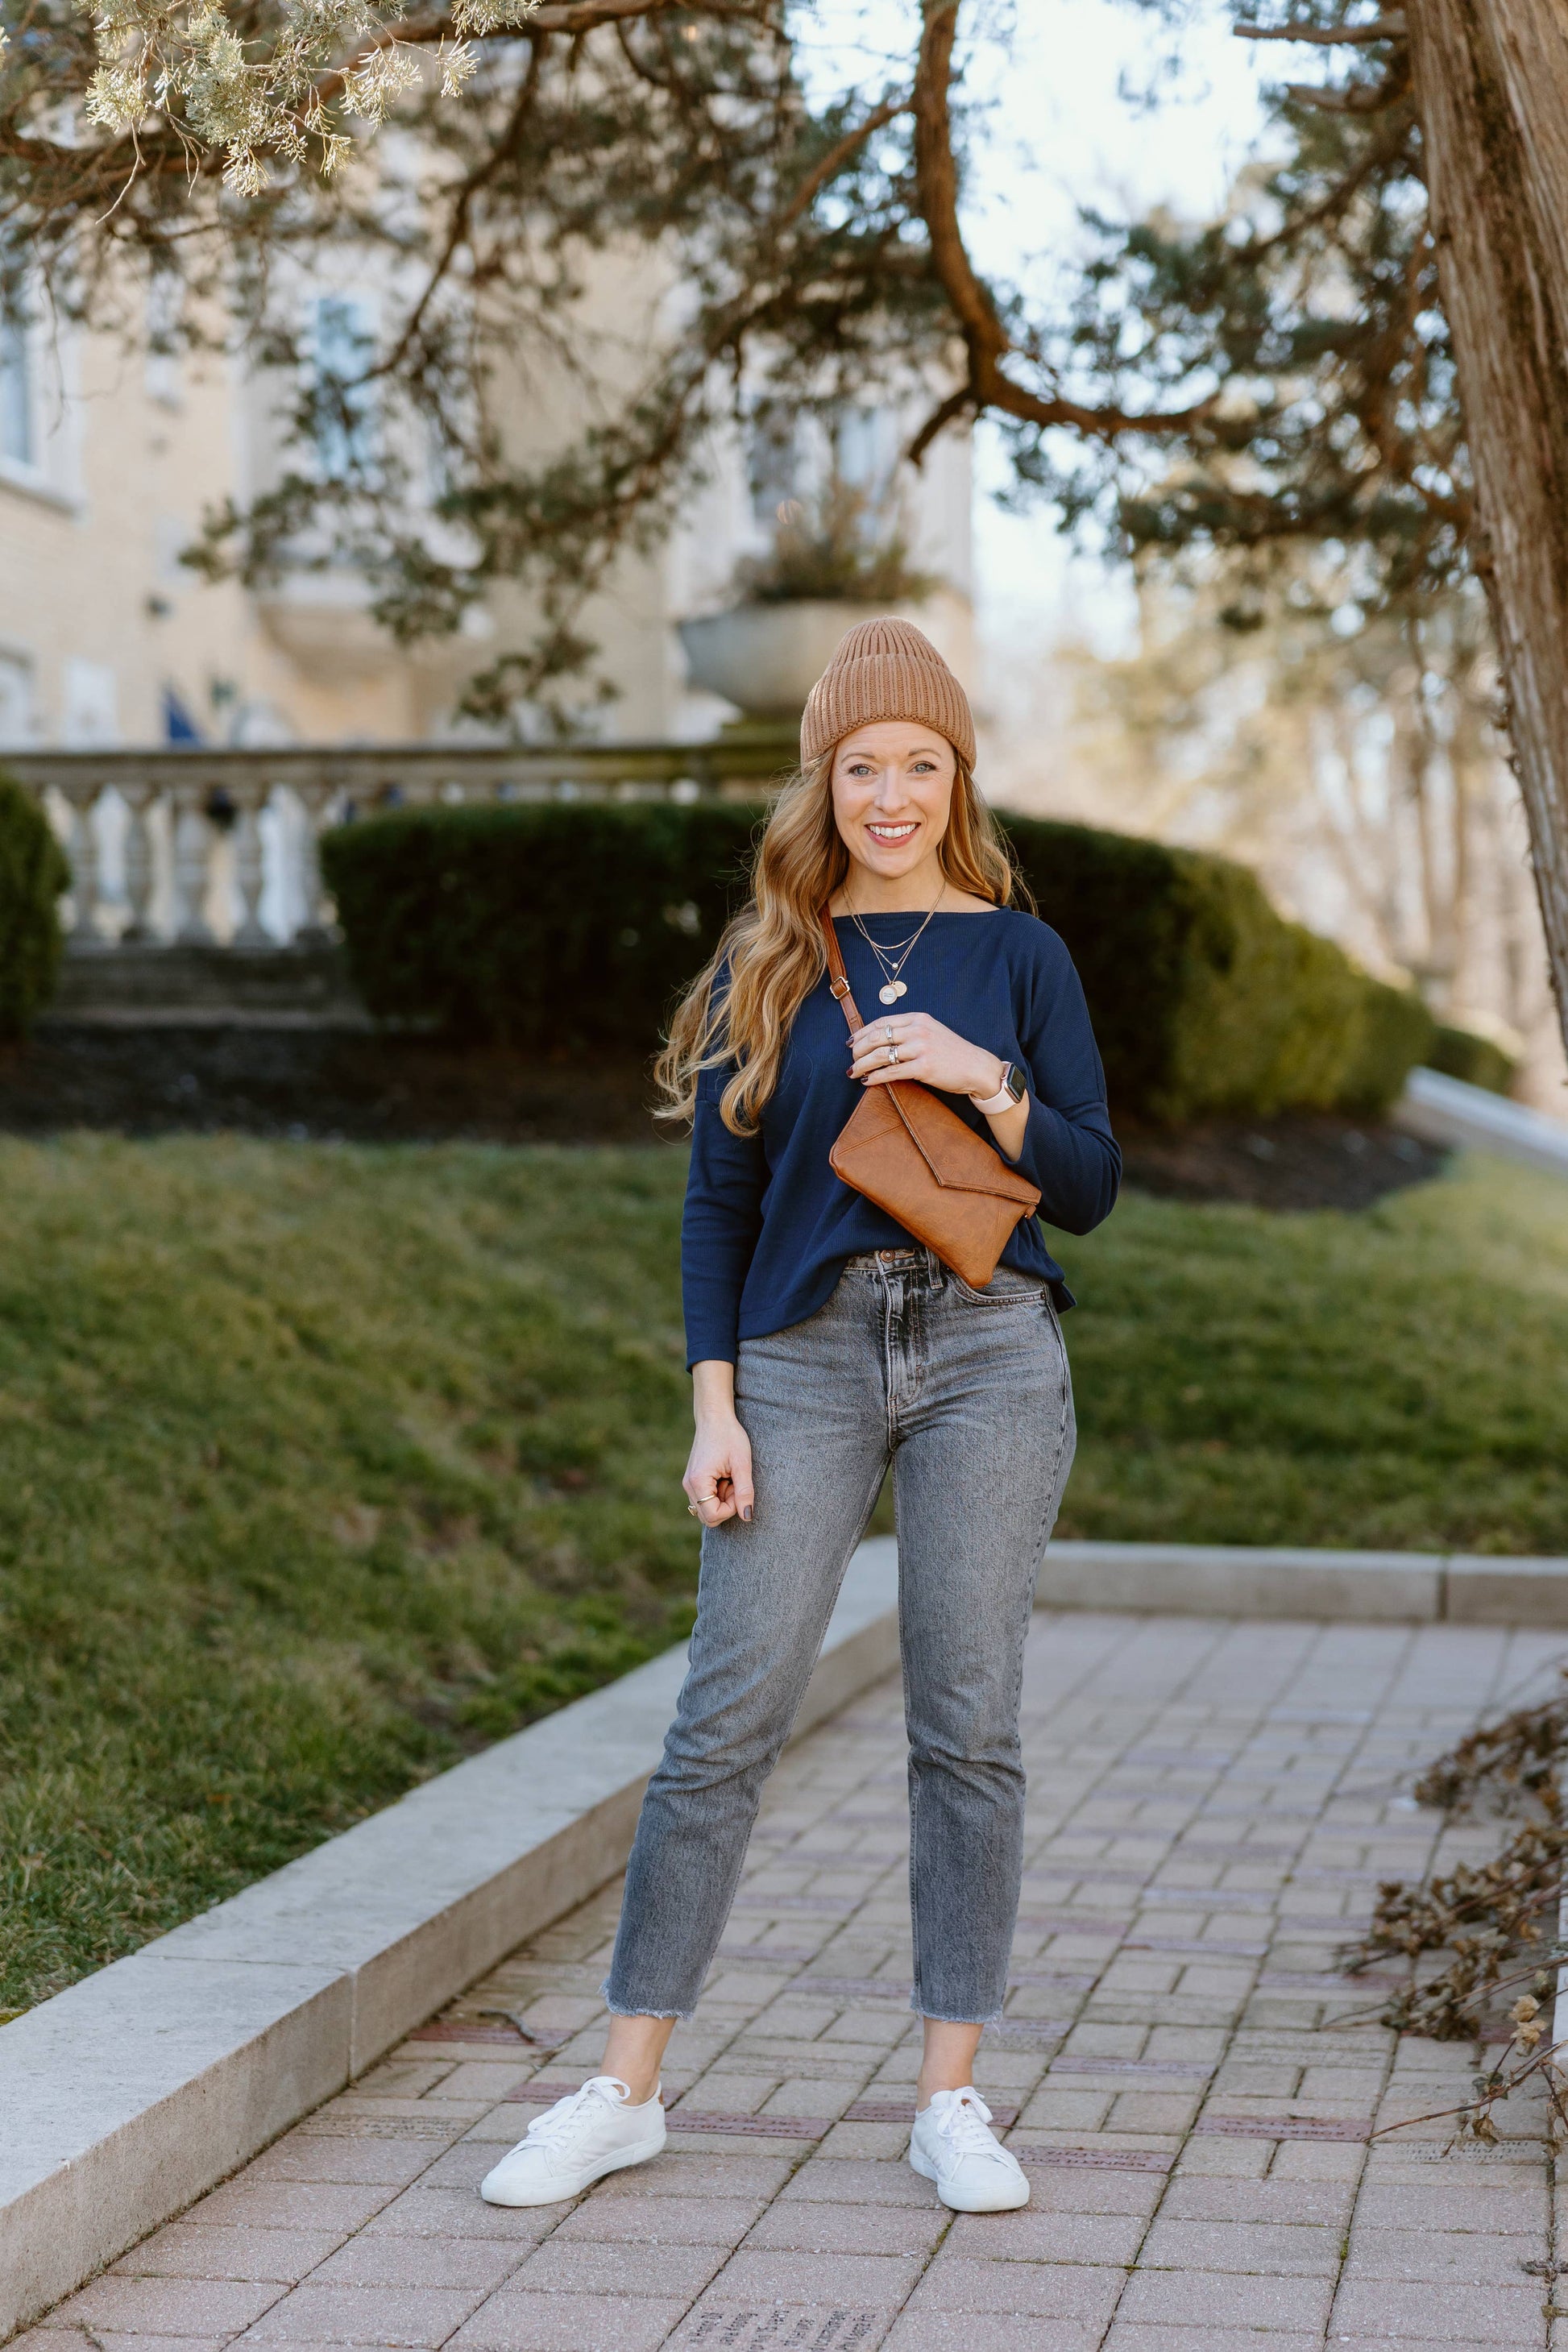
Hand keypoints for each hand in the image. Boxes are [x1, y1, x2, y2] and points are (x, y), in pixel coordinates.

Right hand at [684, 1366, 754, 1526]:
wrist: (714, 1417)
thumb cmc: (730, 1436)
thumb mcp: (742, 1463)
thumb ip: (745, 1491)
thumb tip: (747, 1516)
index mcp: (698, 1481)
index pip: (713, 1515)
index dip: (732, 1508)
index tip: (740, 1488)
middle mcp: (688, 1485)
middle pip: (709, 1517)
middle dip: (727, 1506)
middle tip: (736, 1483)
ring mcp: (689, 1484)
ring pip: (708, 1509)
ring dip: (723, 1500)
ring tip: (730, 1478)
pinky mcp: (693, 1481)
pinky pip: (706, 1499)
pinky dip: (718, 1494)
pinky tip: (725, 1477)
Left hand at [848, 1011, 1005, 1099]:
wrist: (976, 1067)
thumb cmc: (952, 1052)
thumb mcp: (932, 1031)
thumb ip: (909, 1030)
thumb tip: (880, 1039)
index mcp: (918, 1018)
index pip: (882, 1022)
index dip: (862, 1032)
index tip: (851, 1042)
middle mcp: (918, 1030)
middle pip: (877, 1037)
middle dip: (858, 1049)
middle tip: (851, 1059)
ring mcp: (921, 1048)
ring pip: (881, 1055)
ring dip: (862, 1064)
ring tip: (853, 1072)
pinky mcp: (924, 1067)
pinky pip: (892, 1072)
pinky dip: (875, 1077)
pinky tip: (867, 1081)